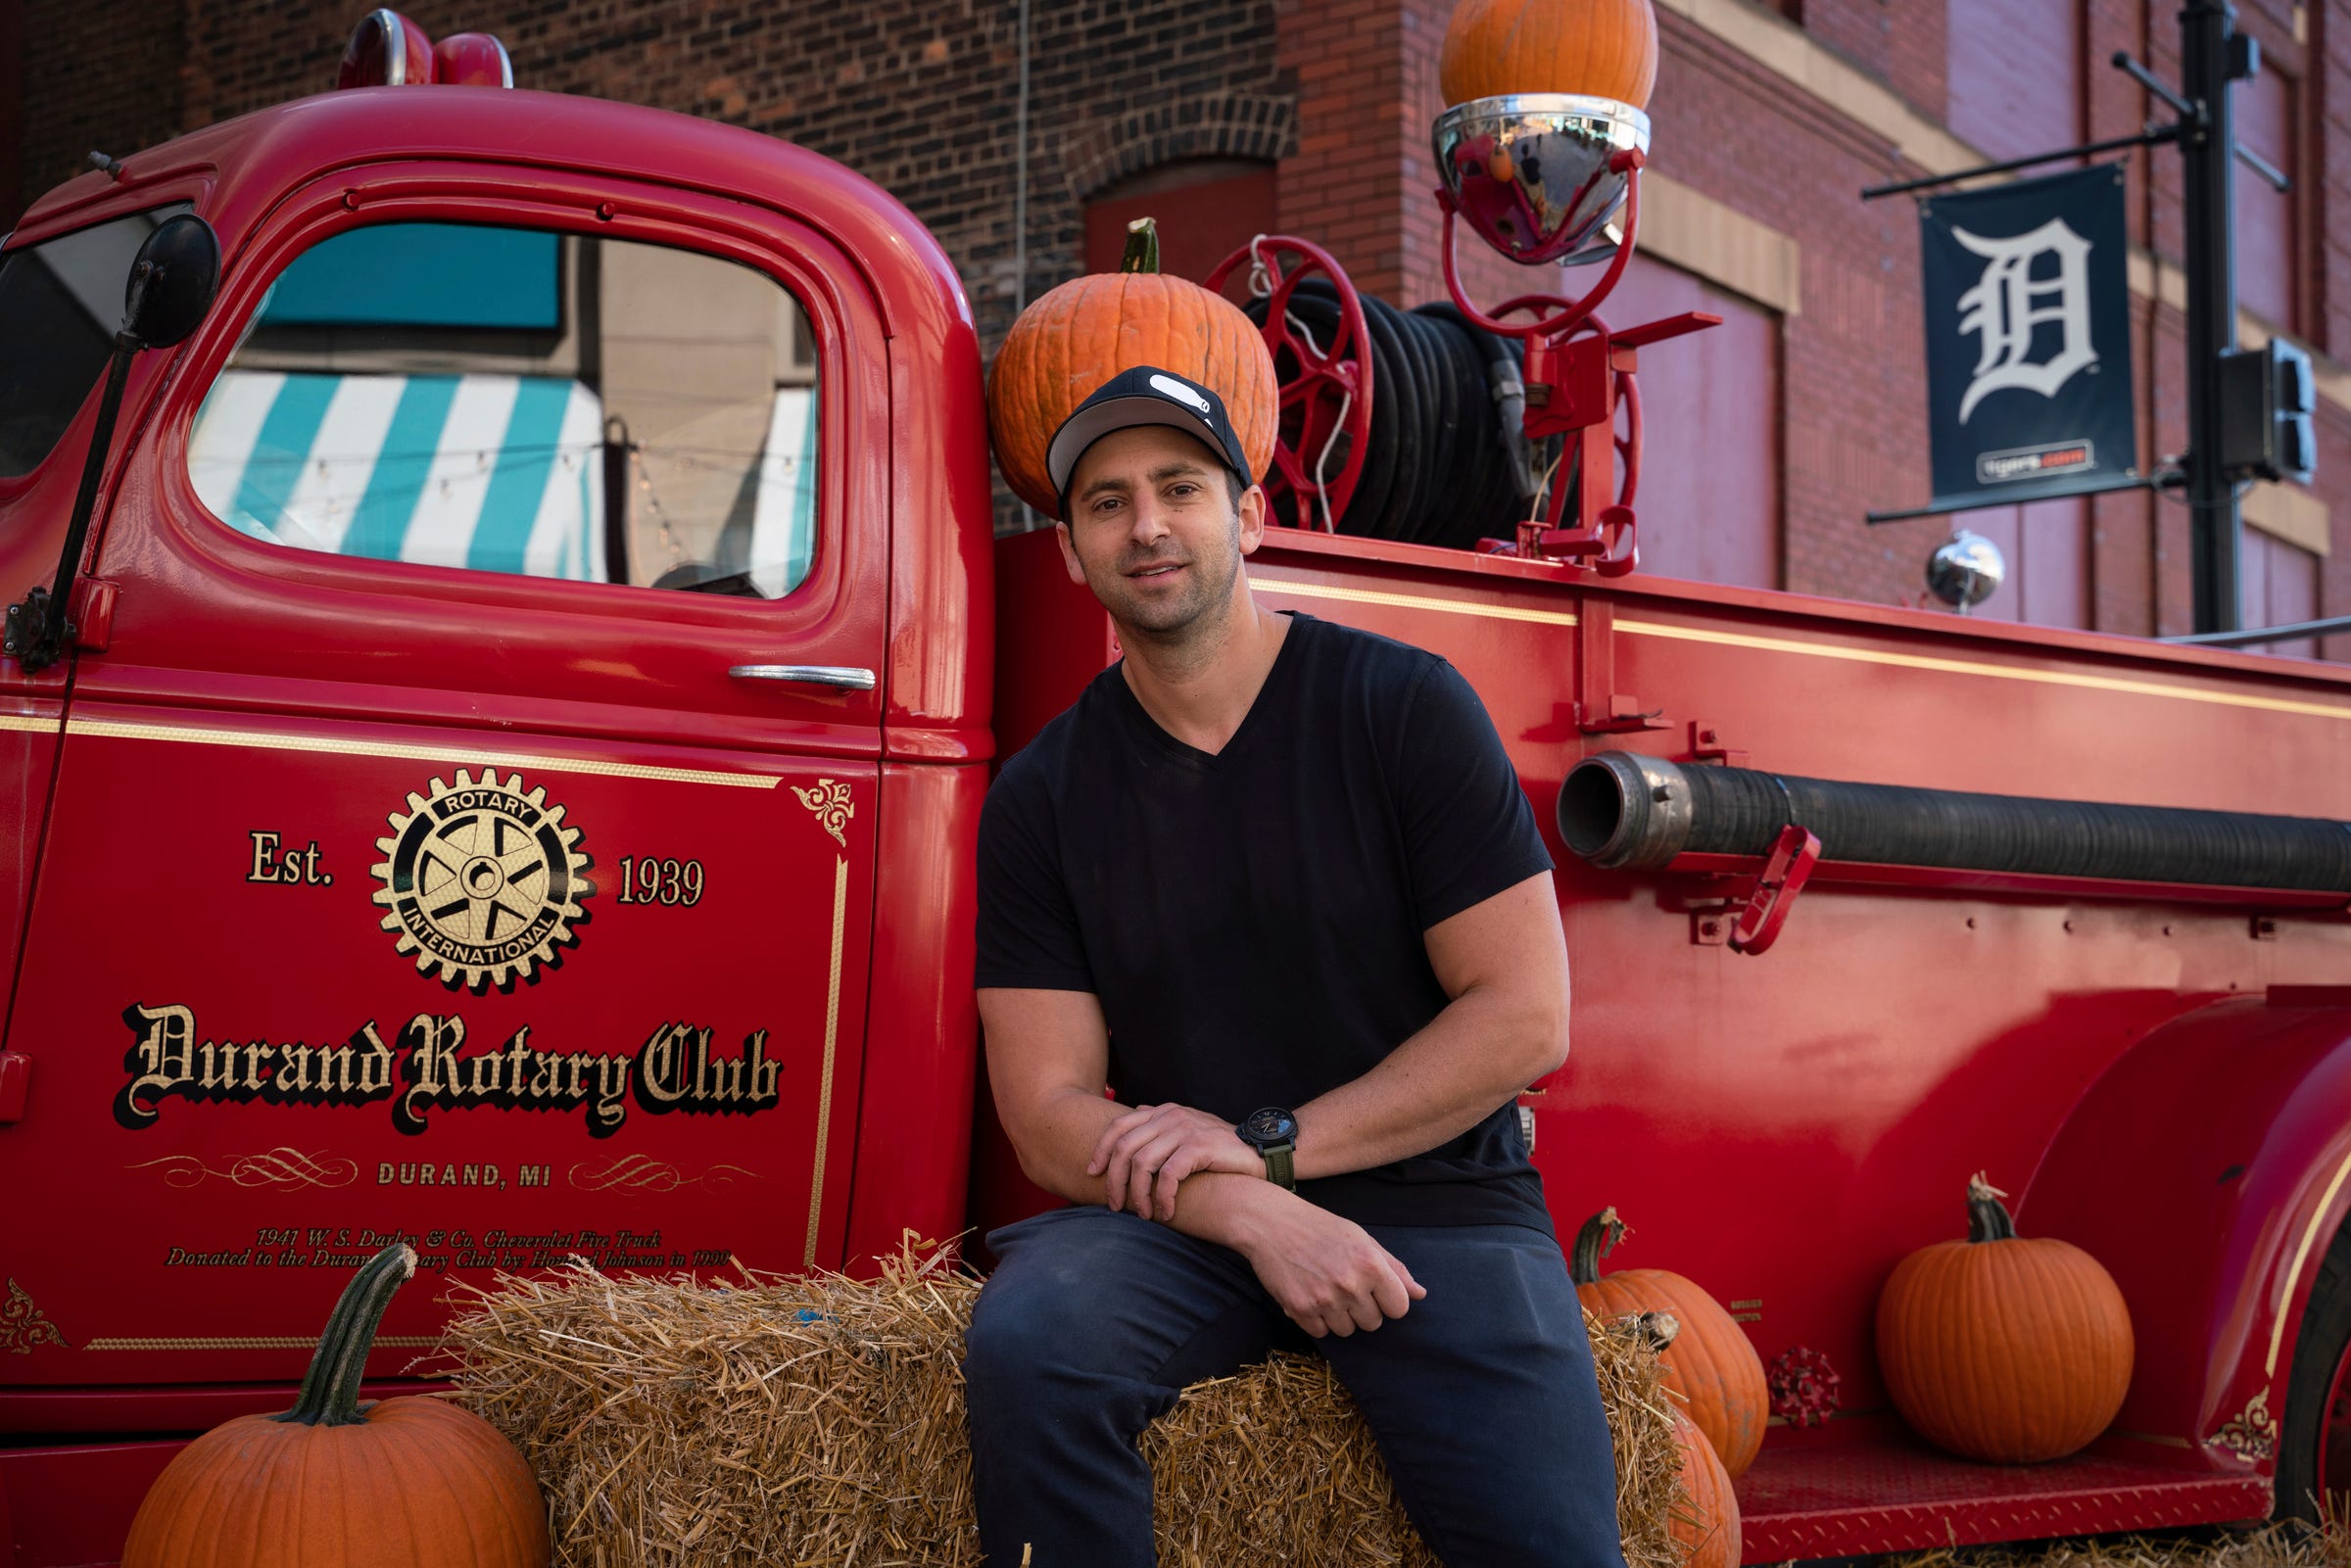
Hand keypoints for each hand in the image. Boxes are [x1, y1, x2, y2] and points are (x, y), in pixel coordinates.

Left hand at [1088, 1103, 1263, 1219]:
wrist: (1259, 1151)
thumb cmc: (1219, 1149)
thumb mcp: (1186, 1131)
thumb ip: (1160, 1126)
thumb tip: (1133, 1122)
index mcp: (1163, 1112)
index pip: (1118, 1125)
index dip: (1101, 1150)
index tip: (1092, 1173)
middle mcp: (1171, 1116)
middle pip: (1125, 1147)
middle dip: (1115, 1180)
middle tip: (1116, 1205)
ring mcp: (1185, 1129)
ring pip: (1143, 1164)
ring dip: (1138, 1195)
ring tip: (1144, 1215)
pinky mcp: (1199, 1146)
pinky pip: (1169, 1175)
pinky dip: (1163, 1198)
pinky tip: (1166, 1213)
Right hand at [1238, 1195, 1425, 1337]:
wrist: (1270, 1223)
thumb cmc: (1319, 1227)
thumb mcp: (1361, 1238)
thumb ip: (1394, 1268)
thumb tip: (1420, 1294)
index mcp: (1370, 1264)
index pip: (1399, 1308)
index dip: (1388, 1301)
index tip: (1374, 1290)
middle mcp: (1350, 1284)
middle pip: (1374, 1323)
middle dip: (1362, 1308)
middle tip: (1343, 1284)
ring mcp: (1324, 1300)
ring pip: (1348, 1331)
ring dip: (1339, 1316)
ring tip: (1324, 1288)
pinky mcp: (1300, 1310)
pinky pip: (1321, 1333)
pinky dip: (1316, 1319)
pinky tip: (1309, 1294)